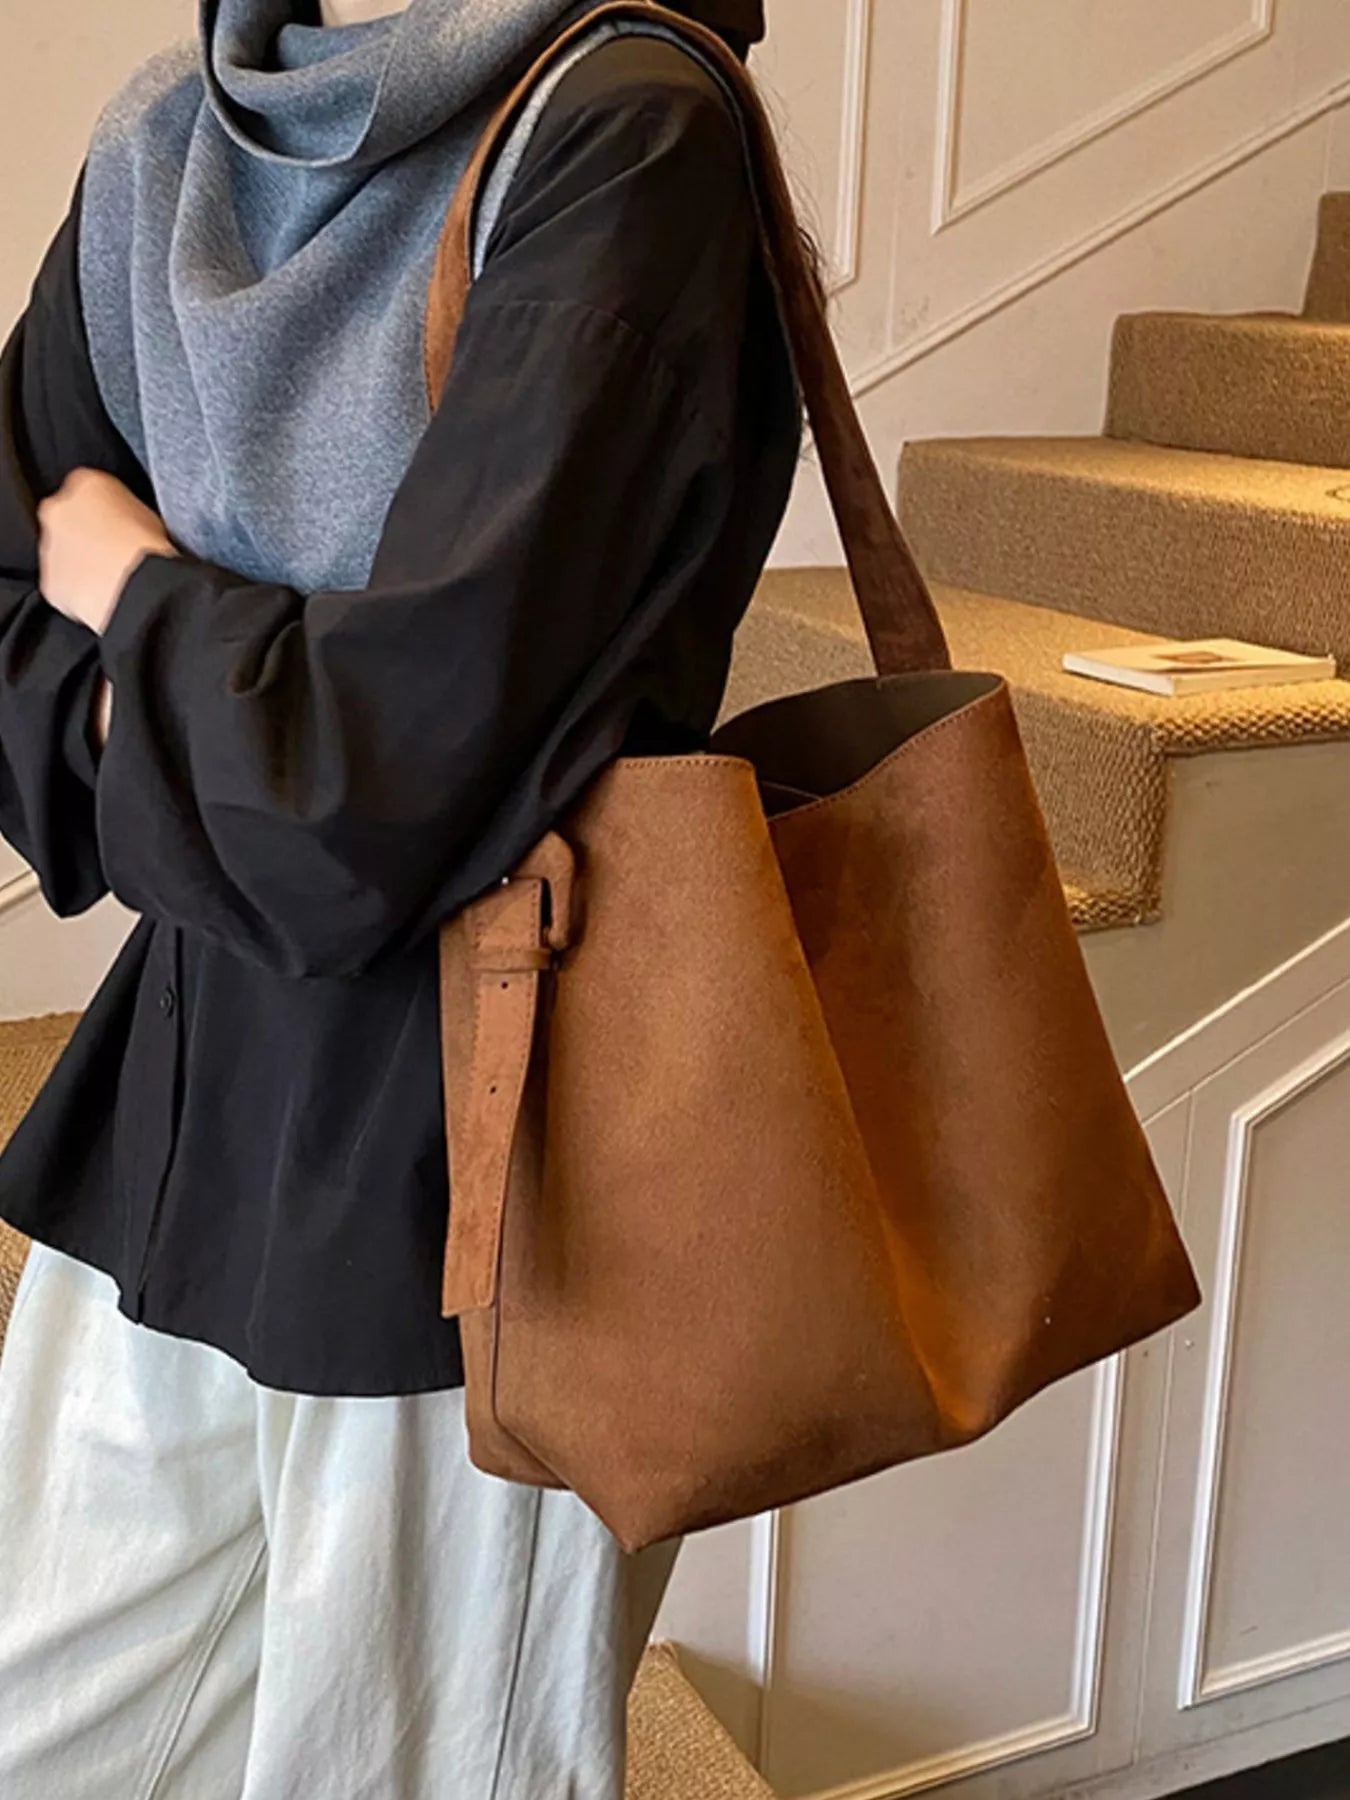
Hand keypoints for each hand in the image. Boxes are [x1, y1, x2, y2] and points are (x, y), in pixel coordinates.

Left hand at [38, 468, 176, 636]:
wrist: (137, 586)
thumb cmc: (149, 549)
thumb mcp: (146, 512)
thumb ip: (122, 508)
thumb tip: (122, 520)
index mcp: (86, 482)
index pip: (87, 487)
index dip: (103, 508)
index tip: (114, 521)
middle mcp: (59, 509)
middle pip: (66, 516)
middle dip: (83, 531)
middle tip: (111, 549)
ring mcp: (50, 545)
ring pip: (61, 550)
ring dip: (79, 559)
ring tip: (110, 574)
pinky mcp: (51, 579)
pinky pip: (61, 581)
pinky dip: (76, 586)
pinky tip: (101, 591)